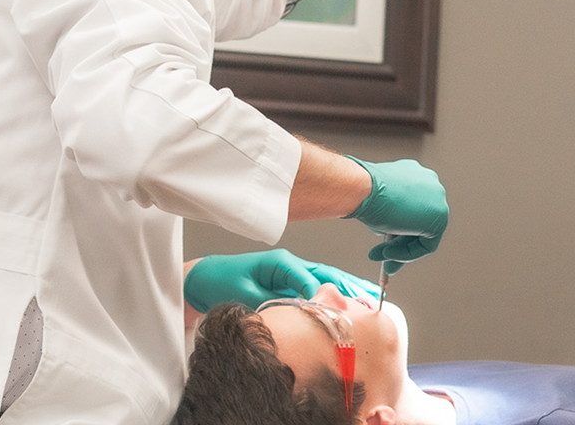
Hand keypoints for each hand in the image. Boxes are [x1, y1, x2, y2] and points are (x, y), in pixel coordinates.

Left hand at [183, 249, 377, 312]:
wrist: (202, 279)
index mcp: (280, 262)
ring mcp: (292, 273)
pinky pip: (319, 287)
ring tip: (371, 300)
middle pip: (327, 274)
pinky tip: (352, 301)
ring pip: (327, 279)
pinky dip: (337, 294)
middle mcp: (290, 265)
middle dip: (350, 288)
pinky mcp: (291, 283)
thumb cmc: (219, 282)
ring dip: (349, 289)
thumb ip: (273, 302)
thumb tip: (300, 312)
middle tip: (371, 301)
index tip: (343, 311)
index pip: (311, 279)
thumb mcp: (244, 294)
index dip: (328, 296)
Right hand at [343, 156, 447, 273]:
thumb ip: (388, 215)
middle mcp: (430, 183)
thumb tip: (386, 232)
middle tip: (382, 256)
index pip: (410, 208)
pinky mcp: (440, 217)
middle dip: (399, 243)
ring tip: (377, 257)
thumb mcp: (376, 204)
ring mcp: (438, 199)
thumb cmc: (363, 191)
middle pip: (418, 221)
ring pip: (422, 234)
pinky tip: (387, 253)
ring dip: (400, 251)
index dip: (396, 228)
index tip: (382, 241)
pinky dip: (407, 254)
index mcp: (414, 174)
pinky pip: (426, 245)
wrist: (363, 188)